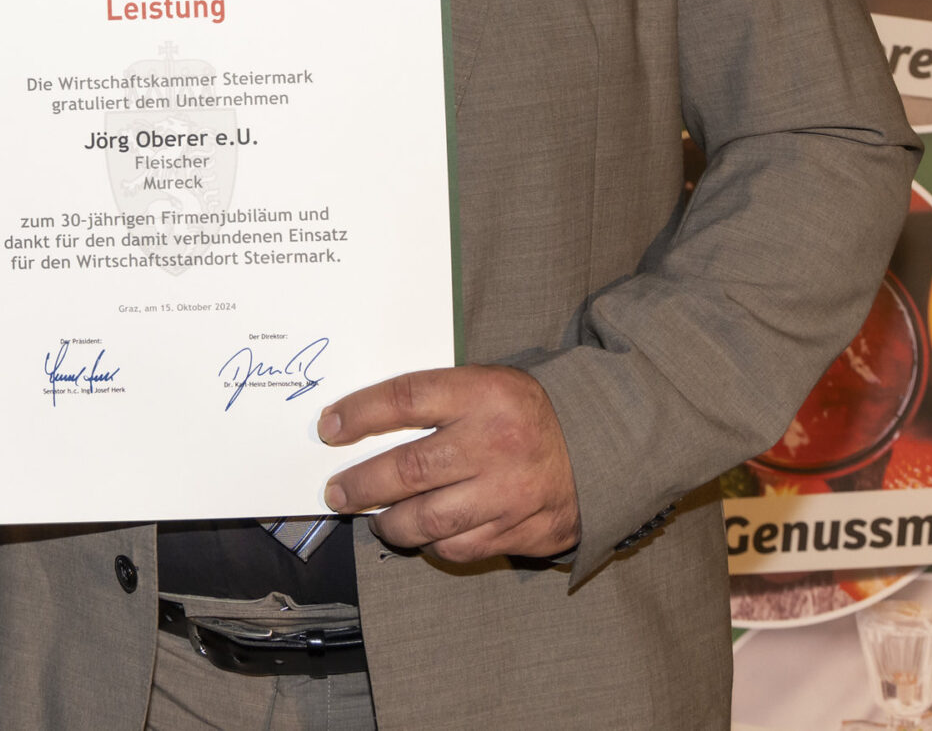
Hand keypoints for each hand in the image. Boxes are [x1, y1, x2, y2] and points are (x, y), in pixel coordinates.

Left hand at [317, 365, 580, 562]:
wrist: (602, 446)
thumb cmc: (526, 413)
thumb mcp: (488, 383)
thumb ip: (438, 399)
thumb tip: (364, 421)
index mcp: (485, 394)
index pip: (405, 399)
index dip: (359, 414)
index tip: (329, 428)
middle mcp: (496, 444)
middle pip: (410, 468)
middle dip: (361, 483)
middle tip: (336, 491)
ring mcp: (509, 493)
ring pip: (430, 519)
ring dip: (390, 522)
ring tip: (374, 517)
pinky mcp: (521, 531)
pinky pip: (460, 547)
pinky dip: (432, 544)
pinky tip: (421, 533)